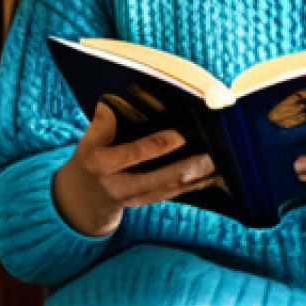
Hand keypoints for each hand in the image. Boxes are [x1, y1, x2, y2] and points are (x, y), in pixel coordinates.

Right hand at [53, 101, 220, 237]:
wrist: (85, 198)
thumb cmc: (91, 158)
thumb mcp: (87, 140)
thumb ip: (101, 124)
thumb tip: (112, 103)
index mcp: (102, 164)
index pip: (135, 153)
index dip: (159, 144)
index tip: (182, 133)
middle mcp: (120, 185)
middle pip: (161, 177)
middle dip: (189, 165)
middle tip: (212, 151)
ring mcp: (136, 198)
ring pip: (173, 188)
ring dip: (199, 177)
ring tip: (220, 163)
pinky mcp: (149, 202)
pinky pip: (176, 195)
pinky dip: (197, 186)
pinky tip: (215, 176)